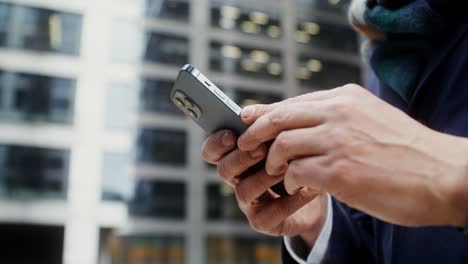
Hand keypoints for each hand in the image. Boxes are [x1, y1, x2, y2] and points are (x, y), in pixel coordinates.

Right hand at [202, 130, 327, 246]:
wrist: (321, 187)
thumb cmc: (297, 156)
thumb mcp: (285, 136)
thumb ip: (266, 123)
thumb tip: (245, 113)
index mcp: (237, 155)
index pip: (212, 151)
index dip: (216, 143)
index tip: (230, 134)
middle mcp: (238, 178)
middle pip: (224, 170)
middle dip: (241, 158)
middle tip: (262, 149)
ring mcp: (250, 201)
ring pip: (244, 191)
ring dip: (264, 178)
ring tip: (287, 168)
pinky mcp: (264, 221)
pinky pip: (268, 215)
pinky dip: (289, 202)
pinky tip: (306, 190)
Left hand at [237, 84, 467, 227]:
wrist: (445, 175)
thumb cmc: (408, 152)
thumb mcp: (372, 118)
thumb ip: (339, 116)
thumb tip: (303, 123)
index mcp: (346, 98)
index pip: (293, 101)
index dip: (266, 113)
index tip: (249, 122)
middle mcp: (339, 113)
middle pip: (279, 116)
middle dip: (255, 132)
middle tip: (245, 146)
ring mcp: (337, 141)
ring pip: (282, 144)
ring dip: (274, 160)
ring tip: (277, 172)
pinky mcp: (338, 170)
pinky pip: (295, 172)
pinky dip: (290, 181)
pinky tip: (298, 187)